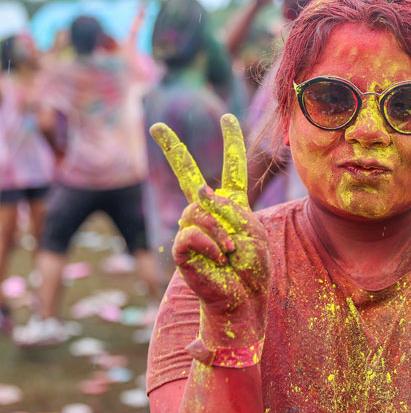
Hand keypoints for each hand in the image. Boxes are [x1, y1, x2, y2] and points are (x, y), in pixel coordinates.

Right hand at [150, 114, 269, 347]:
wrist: (244, 296)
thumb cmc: (252, 265)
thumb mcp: (252, 229)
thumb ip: (229, 207)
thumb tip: (198, 191)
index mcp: (231, 204)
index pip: (232, 166)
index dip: (231, 141)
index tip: (227, 117)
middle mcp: (208, 211)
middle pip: (187, 174)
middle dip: (171, 148)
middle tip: (156, 126)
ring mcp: (192, 227)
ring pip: (197, 209)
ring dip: (220, 231)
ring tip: (229, 252)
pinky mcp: (181, 246)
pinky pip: (191, 232)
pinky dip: (211, 245)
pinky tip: (218, 259)